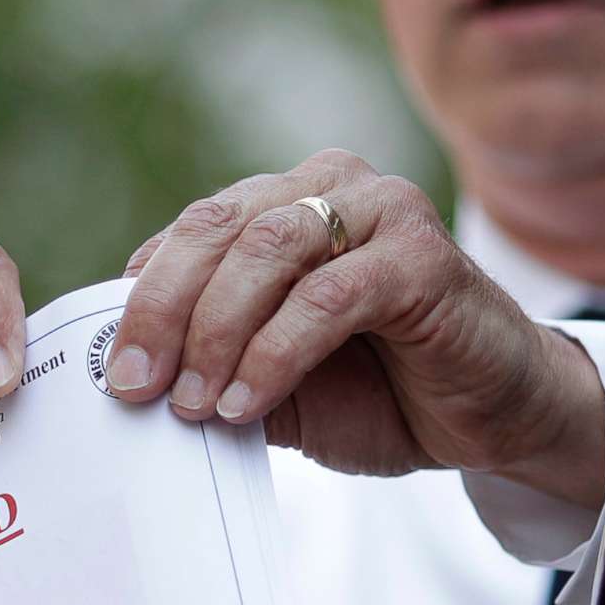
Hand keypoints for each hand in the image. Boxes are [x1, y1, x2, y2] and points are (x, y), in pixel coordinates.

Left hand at [106, 150, 604, 503]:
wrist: (495, 418)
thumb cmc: (387, 393)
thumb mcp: (278, 383)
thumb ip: (215, 365)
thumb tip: (128, 377)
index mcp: (286, 203)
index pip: (194, 232)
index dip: (144, 298)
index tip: (109, 370)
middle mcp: (329, 186)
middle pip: (217, 231)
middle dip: (163, 313)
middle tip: (132, 385)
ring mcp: (380, 211)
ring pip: (267, 253)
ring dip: (216, 334)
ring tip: (192, 405)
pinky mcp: (420, 257)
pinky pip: (326, 298)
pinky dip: (274, 353)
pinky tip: (246, 403)